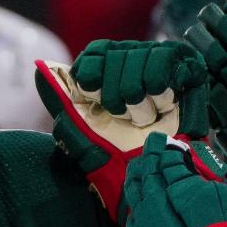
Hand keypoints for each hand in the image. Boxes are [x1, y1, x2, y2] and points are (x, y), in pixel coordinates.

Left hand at [36, 45, 225, 223]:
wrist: (151, 171)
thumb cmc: (114, 152)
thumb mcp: (79, 128)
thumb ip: (60, 98)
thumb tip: (40, 69)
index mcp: (105, 65)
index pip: (94, 55)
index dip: (93, 80)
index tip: (95, 102)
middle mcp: (131, 56)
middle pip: (117, 57)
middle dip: (118, 96)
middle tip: (126, 118)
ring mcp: (159, 57)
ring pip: (140, 60)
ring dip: (139, 98)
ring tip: (146, 116)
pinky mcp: (185, 63)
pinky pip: (164, 64)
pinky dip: (160, 89)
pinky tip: (163, 105)